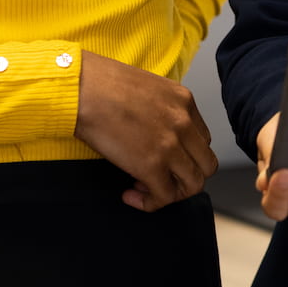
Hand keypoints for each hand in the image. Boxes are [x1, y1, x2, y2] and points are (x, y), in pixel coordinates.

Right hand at [73, 51, 218, 211]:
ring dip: (171, 193)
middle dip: (185, 176)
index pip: (202, 139)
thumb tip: (152, 131)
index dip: (184, 155)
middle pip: (205, 164)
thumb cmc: (101, 83)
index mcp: (184, 101)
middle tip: (160, 178)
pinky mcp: (152, 165)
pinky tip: (129, 194)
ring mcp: (171, 145)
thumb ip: (160, 108)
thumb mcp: (146, 87)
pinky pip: (165, 197)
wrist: (82, 88)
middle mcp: (184, 123)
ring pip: (193, 184)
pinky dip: (149, 203)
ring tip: (143, 188)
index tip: (164, 160)